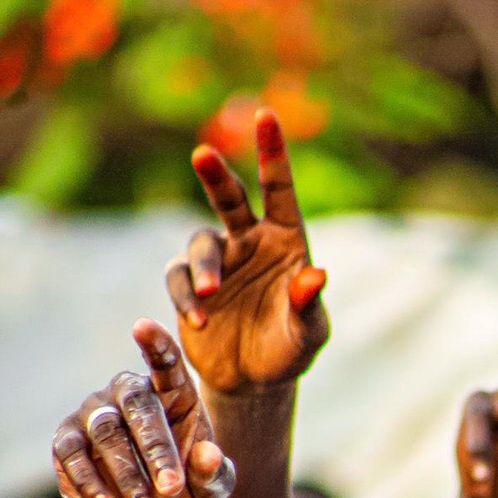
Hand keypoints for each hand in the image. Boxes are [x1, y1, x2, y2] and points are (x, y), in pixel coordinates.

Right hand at [52, 322, 234, 497]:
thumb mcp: (208, 492)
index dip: (156, 345)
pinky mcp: (67, 442)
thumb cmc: (182, 494)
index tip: (143, 326)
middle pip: (137, 403)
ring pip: (107, 432)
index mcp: (172, 397)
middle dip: (156, 447)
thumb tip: (210, 453)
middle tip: (172, 487)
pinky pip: (73, 456)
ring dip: (128, 475)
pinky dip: (91, 484)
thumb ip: (213, 475)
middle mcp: (128, 395)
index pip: (165, 364)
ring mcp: (94, 414)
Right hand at [168, 109, 328, 395]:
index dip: (273, 154)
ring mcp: (218, 261)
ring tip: (213, 294)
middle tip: (202, 154)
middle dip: (215, 174)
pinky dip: (188, 296)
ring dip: (205, 265)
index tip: (266, 116)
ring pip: (201, 242)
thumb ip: (309, 305)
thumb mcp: (307, 333)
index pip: (279, 190)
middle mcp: (249, 240)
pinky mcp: (190, 286)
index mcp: (285, 240)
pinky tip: (201, 319)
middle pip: (229, 197)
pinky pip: (180, 279)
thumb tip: (317, 275)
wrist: (254, 381)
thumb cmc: (289, 349)